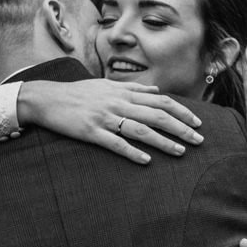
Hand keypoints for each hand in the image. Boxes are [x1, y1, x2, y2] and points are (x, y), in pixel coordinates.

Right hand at [17, 79, 203, 164]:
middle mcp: (118, 103)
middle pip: (157, 115)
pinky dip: (132, 152)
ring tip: (181, 152)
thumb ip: (133, 88)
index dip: (182, 112)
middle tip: (199, 140)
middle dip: (181, 128)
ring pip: (141, 130)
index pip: (161, 101)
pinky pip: (115, 143)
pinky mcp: (91, 132)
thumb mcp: (107, 85)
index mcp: (124, 92)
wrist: (47, 98)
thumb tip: (155, 91)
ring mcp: (105, 118)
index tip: (197, 123)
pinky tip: (146, 161)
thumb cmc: (78, 93)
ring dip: (164, 142)